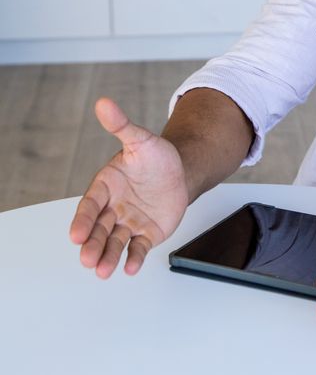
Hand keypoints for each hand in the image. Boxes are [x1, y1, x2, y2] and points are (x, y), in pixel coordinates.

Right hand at [69, 97, 189, 278]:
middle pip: (98, 229)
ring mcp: (128, 223)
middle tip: (87, 259)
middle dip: (92, 245)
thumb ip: (121, 126)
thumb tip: (104, 103)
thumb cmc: (156, 157)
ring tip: (103, 271)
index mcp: (105, 186)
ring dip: (108, 257)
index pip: (90, 205)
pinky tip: (130, 269)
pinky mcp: (146, 234)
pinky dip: (134, 258)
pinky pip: (138, 248)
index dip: (82, 220)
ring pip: (114, 242)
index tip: (76, 235)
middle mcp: (112, 208)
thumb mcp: (140, 139)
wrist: (180, 172)